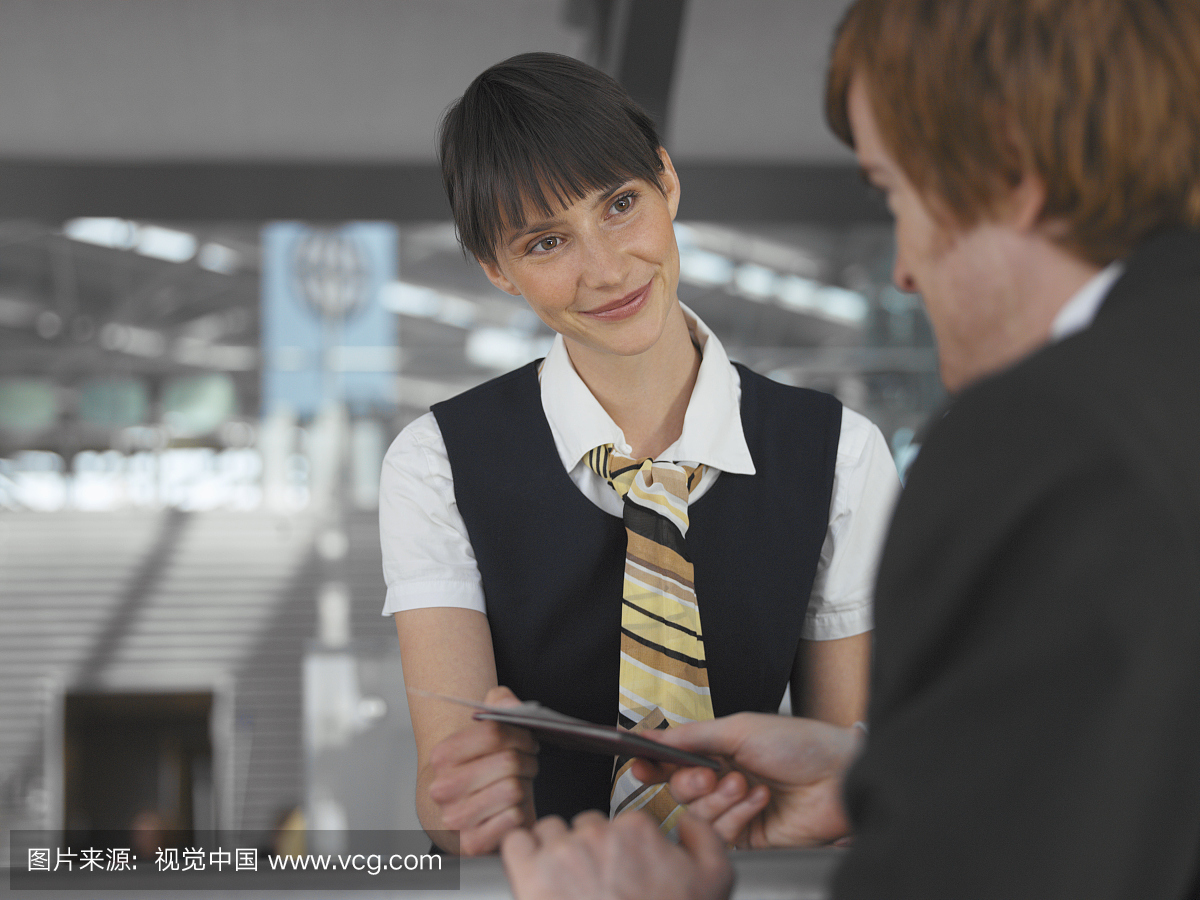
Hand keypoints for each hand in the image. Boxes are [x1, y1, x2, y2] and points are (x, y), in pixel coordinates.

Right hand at [427, 686, 538, 854]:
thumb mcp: (483, 733)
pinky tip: (510, 808)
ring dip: (524, 785)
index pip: (494, 732)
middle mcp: (443, 788)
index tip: (525, 739)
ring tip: (517, 784)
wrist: (456, 812)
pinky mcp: (472, 843)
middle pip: (509, 761)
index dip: (520, 733)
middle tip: (526, 763)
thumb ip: (498, 705)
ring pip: (514, 789)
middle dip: (526, 760)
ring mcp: (455, 818)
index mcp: (442, 756)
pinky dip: (519, 811)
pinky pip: (514, 818)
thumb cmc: (477, 770)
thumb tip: (510, 704)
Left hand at [501, 810, 732, 899]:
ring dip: (553, 849)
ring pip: (548, 829)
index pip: (619, 822)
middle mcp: (597, 833)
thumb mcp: (713, 880)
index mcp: (636, 830)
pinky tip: (532, 872)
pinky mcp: (531, 873)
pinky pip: (516, 843)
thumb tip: (686, 820)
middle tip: (592, 880)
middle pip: (583, 824)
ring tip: (563, 879)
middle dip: (587, 848)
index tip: (619, 868)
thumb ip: (704, 838)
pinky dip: (522, 853)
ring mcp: (562, 852)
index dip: (619, 847)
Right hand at [632, 713, 860, 848]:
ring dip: (718, 800)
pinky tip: (759, 801)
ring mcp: (736, 811)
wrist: (840, 776)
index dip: (652, 763)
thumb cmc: (800, 743)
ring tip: (744, 785)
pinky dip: (735, 817)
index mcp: (720, 750)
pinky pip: (721, 836)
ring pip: (696, 816)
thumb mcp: (739, 728)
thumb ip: (691, 736)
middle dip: (690, 782)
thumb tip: (651, 736)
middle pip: (678, 791)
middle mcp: (724, 780)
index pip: (674, 760)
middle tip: (711, 773)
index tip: (638, 764)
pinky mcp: (749, 839)